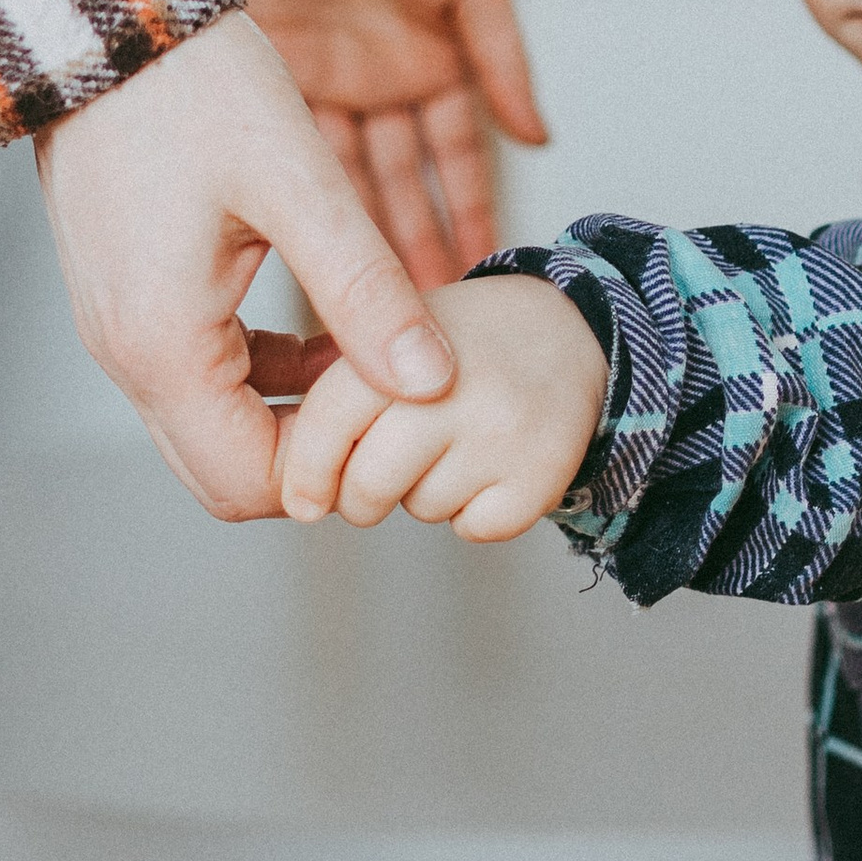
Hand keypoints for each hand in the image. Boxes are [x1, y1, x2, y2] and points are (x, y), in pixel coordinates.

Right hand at [35, 10, 458, 521]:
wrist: (101, 14)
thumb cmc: (194, 84)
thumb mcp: (299, 184)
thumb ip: (366, 290)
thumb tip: (432, 382)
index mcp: (163, 346)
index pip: (252, 484)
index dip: (337, 470)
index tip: (402, 418)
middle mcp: (126, 356)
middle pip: (226, 474)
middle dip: (315, 454)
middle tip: (389, 396)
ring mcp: (118, 329)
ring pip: (214, 427)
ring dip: (293, 409)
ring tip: (372, 350)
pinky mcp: (127, 298)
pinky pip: (199, 376)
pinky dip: (263, 372)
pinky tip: (325, 321)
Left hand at [235, 0, 546, 287]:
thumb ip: (505, 62)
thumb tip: (541, 140)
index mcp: (433, 65)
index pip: (456, 159)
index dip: (467, 211)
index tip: (479, 273)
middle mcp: (379, 86)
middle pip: (396, 184)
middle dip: (409, 246)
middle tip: (417, 315)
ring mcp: (325, 84)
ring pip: (343, 178)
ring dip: (355, 234)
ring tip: (365, 298)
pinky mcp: (276, 74)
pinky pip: (295, 146)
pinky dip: (307, 191)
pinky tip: (319, 243)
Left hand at [280, 274, 606, 541]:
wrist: (569, 333)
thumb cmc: (458, 345)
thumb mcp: (395, 335)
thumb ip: (340, 395)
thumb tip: (292, 494)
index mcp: (404, 340)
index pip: (331, 422)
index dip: (307, 472)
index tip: (302, 503)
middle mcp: (455, 386)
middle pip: (370, 486)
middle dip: (362, 498)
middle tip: (381, 475)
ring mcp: (503, 430)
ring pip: (424, 509)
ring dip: (426, 495)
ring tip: (454, 446)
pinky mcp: (544, 472)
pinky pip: (477, 527)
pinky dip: (475, 513)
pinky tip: (492, 467)